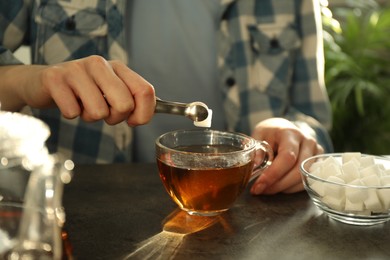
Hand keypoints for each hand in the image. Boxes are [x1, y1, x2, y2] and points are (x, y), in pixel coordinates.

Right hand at [5, 55, 155, 125]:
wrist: (44, 83)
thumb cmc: (83, 92)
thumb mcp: (110, 92)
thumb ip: (132, 100)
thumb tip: (149, 114)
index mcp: (118, 67)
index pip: (145, 91)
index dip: (144, 113)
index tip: (133, 121)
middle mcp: (100, 64)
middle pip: (124, 104)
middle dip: (115, 118)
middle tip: (103, 112)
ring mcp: (77, 69)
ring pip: (99, 112)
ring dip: (90, 117)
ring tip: (82, 104)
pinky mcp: (55, 78)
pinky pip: (73, 112)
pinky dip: (71, 114)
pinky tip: (67, 102)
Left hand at [250, 118, 323, 194]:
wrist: (284, 128)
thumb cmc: (270, 133)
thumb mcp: (259, 136)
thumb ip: (257, 151)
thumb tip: (255, 168)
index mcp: (291, 133)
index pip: (287, 157)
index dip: (273, 174)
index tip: (258, 185)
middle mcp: (308, 142)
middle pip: (298, 171)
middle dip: (277, 185)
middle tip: (259, 190)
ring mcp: (316, 152)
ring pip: (304, 178)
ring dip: (284, 188)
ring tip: (267, 189)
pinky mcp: (319, 162)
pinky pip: (308, 181)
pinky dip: (292, 188)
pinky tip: (279, 187)